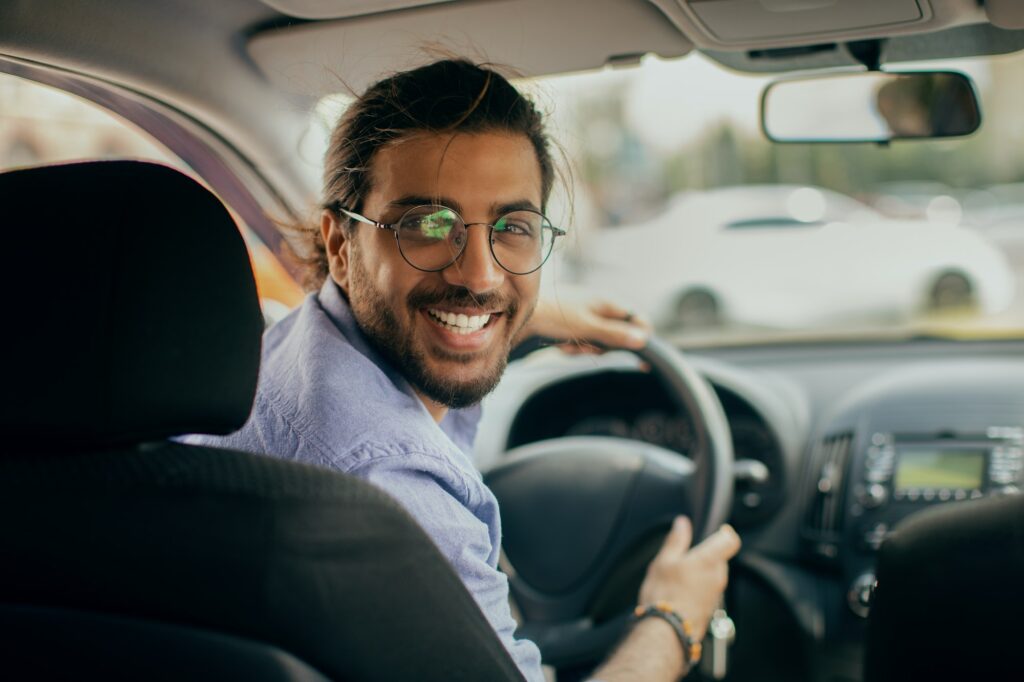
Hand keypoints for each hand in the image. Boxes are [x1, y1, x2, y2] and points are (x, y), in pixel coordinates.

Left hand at [520, 297, 650, 352]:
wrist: (520, 316)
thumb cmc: (554, 317)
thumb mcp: (587, 327)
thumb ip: (615, 334)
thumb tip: (643, 340)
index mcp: (607, 302)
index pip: (637, 319)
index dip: (640, 337)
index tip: (639, 355)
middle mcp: (598, 307)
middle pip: (617, 335)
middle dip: (604, 347)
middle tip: (588, 348)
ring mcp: (585, 316)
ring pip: (599, 342)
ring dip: (587, 348)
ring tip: (569, 346)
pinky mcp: (572, 326)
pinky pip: (583, 342)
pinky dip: (575, 348)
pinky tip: (561, 346)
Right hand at [638, 517, 740, 636]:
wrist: (666, 630)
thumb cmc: (664, 594)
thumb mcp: (664, 561)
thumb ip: (676, 540)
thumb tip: (682, 523)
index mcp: (709, 560)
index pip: (730, 540)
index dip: (726, 533)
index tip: (718, 530)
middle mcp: (718, 576)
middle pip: (720, 558)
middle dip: (706, 554)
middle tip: (685, 556)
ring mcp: (716, 593)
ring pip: (714, 574)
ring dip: (701, 572)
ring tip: (678, 576)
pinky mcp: (711, 608)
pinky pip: (709, 590)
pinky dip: (698, 587)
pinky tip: (680, 591)